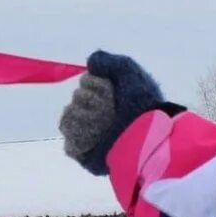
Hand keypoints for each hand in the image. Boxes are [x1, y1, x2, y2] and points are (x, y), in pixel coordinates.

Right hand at [59, 51, 164, 175]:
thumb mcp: (127, 70)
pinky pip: (69, 145)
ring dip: (85, 119)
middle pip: (75, 100)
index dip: (94, 85)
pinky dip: (80, 138)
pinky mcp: (86, 156)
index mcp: (107, 98)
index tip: (109, 89)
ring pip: (68, 120)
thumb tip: (90, 63)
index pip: (84, 84)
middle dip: (91, 102)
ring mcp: (90, 136)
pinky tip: (96, 136)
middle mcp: (97, 115)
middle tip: (110, 110)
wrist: (147, 131)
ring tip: (104, 124)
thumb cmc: (141, 102)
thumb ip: (107, 60)